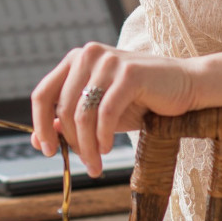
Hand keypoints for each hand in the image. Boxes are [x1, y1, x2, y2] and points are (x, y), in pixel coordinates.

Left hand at [30, 42, 196, 176]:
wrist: (184, 86)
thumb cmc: (139, 100)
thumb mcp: (98, 112)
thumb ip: (69, 121)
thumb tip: (37, 140)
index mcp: (76, 60)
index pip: (42, 93)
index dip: (40, 125)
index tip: (48, 151)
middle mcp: (88, 55)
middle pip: (62, 108)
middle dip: (71, 143)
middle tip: (84, 165)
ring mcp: (108, 61)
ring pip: (83, 114)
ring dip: (87, 146)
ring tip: (96, 164)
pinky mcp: (130, 73)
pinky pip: (106, 113)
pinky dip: (103, 136)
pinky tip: (107, 149)